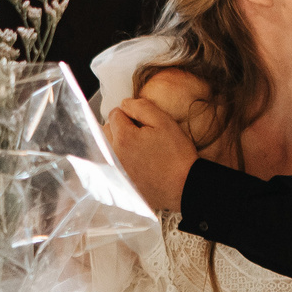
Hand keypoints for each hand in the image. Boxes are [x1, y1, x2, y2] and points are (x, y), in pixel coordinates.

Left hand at [106, 95, 199, 210]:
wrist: (184, 188)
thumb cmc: (177, 156)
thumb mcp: (164, 122)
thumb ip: (141, 107)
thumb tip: (125, 103)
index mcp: (123, 137)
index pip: (115, 114)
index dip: (130, 114)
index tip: (145, 122)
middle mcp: (113, 155)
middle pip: (106, 130)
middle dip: (120, 127)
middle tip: (141, 133)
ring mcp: (115, 171)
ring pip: (107, 147)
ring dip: (118, 143)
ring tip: (139, 148)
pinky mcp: (119, 183)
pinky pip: (112, 164)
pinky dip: (121, 160)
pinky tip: (138, 163)